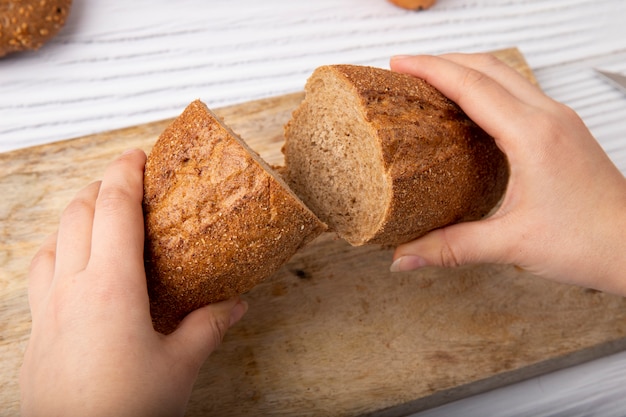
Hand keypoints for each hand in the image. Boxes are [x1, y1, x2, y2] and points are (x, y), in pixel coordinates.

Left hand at [20, 149, 247, 416]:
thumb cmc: (128, 411)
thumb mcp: (180, 367)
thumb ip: (208, 327)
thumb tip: (236, 304)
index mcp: (112, 287)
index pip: (115, 209)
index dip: (126, 173)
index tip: (139, 154)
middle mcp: (72, 289)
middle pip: (79, 213)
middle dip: (102, 186)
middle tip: (127, 180)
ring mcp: (48, 311)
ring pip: (53, 240)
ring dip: (76, 216)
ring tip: (99, 216)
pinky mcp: (37, 335)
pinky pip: (40, 274)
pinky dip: (57, 251)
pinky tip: (72, 267)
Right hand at [389, 53, 625, 294]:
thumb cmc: (590, 242)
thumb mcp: (511, 245)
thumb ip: (452, 248)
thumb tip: (404, 257)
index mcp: (533, 135)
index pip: (472, 85)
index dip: (430, 69)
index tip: (398, 64)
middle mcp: (549, 117)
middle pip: (488, 67)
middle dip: (443, 61)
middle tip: (407, 70)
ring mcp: (560, 121)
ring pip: (507, 76)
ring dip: (467, 71)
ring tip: (432, 82)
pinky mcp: (564, 131)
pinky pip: (520, 93)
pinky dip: (488, 88)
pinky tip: (471, 109)